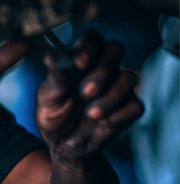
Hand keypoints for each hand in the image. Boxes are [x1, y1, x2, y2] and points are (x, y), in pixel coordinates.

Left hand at [36, 30, 143, 159]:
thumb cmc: (54, 114)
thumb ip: (54, 78)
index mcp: (81, 60)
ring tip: (90, 113)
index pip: (92, 39)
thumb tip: (51, 57)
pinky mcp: (128, 109)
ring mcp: (118, 88)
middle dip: (102, 70)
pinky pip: (135, 105)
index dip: (89, 47)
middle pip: (116, 49)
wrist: (62, 144)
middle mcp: (103, 69)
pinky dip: (118, 115)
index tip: (79, 63)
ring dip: (110, 96)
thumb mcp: (47, 97)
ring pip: (129, 77)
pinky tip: (101, 123)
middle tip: (85, 91)